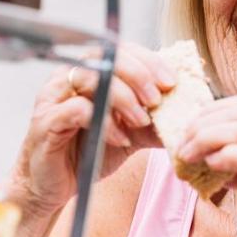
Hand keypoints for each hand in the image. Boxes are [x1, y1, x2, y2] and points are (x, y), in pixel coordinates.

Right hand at [4, 43, 171, 236]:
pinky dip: (104, 123)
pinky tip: (119, 139)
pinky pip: (76, 110)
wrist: (54, 186)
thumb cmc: (89, 152)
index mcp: (90, 73)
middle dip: (138, 75)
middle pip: (105, 57)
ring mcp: (54, 97)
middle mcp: (69, 77)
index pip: (121, 50)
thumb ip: (155, 120)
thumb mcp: (131, 134)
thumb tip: (190, 113)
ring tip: (141, 120)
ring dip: (123, 98)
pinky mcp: (45, 121)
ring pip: (90, 79)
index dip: (148, 61)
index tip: (171, 81)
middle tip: (157, 100)